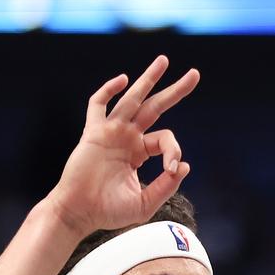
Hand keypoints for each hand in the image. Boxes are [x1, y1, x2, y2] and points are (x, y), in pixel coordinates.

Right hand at [46, 55, 199, 235]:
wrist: (79, 213)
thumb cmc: (108, 211)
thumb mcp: (144, 203)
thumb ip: (165, 187)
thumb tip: (183, 165)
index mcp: (139, 152)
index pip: (165, 140)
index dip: (173, 150)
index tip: (170, 168)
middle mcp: (127, 138)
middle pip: (155, 107)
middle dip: (175, 91)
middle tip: (195, 75)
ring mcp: (111, 133)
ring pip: (132, 100)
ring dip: (148, 79)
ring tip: (164, 61)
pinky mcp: (93, 134)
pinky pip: (98, 105)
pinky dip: (108, 91)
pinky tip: (123, 80)